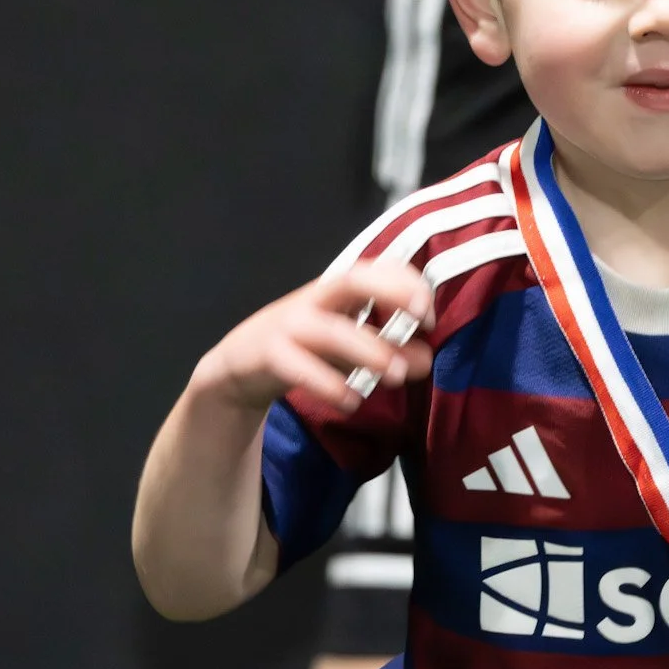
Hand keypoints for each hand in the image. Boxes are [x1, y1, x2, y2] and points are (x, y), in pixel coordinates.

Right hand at [192, 261, 434, 416]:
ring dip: (368, 350)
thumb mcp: (349, 343)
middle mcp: (316, 299)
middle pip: (352, 280)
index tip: (428, 317)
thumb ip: (387, 348)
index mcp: (339, 290)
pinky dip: (327, 384)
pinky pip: (299, 366)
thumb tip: (425, 359)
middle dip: (390, 291)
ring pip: (331, 330)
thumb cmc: (306, 347)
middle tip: (422, 317)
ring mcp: (291, 324)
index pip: (377, 267)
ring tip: (396, 375)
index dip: (408, 283)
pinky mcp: (269, 354)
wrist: (240, 364)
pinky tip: (352, 401)